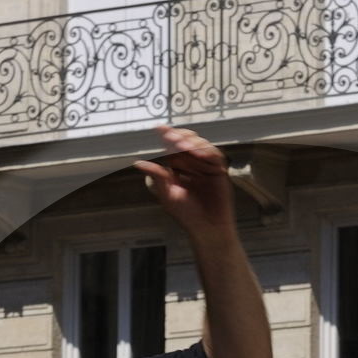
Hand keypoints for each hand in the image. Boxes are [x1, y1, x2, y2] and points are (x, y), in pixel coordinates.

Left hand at [134, 127, 236, 241]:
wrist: (206, 229)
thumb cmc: (187, 215)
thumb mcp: (168, 195)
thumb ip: (156, 177)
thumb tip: (138, 163)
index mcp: (179, 169)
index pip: (172, 149)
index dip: (167, 137)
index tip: (159, 128)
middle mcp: (193, 165)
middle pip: (187, 143)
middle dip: (180, 137)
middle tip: (171, 137)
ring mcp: (206, 167)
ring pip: (201, 146)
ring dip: (192, 143)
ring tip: (183, 145)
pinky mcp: (219, 171)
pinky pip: (215, 155)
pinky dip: (207, 151)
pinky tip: (198, 152)